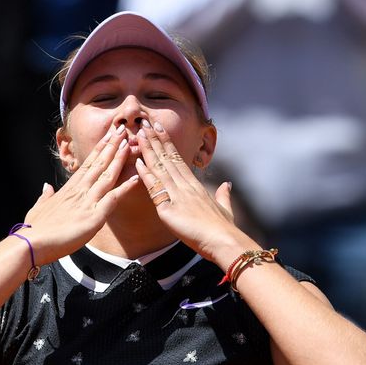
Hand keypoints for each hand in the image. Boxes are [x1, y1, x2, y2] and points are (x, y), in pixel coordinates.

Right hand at [22, 125, 138, 264]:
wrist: (31, 244)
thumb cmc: (35, 229)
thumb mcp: (39, 208)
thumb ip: (45, 196)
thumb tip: (47, 186)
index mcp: (68, 189)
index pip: (87, 164)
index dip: (99, 149)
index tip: (108, 136)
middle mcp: (79, 191)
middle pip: (98, 164)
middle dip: (111, 146)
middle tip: (122, 129)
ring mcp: (87, 202)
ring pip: (107, 176)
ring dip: (119, 159)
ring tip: (129, 144)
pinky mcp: (94, 217)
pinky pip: (113, 199)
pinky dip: (125, 188)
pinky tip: (136, 178)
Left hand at [134, 120, 255, 265]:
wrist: (224, 241)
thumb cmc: (225, 229)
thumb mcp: (225, 209)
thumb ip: (224, 195)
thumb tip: (227, 184)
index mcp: (196, 185)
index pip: (178, 159)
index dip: (167, 143)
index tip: (159, 129)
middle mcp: (186, 186)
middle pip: (168, 158)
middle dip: (156, 140)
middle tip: (146, 123)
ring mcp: (178, 195)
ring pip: (160, 167)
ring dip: (148, 150)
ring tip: (139, 134)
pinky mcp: (169, 208)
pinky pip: (155, 188)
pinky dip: (146, 174)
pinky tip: (138, 162)